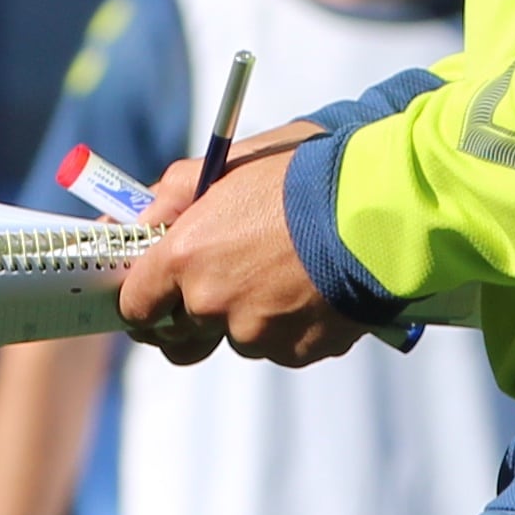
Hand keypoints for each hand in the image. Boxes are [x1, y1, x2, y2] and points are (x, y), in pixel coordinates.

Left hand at [118, 133, 367, 369]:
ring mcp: (256, 334)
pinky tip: (312, 286)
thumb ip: (172, 195)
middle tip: (218, 284)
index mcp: (184, 257)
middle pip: (181, 336)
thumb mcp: (228, 164)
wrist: (380, 206)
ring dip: (250, 314)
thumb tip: (135, 220)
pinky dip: (291, 324)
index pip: (135, 305)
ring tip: (284, 270)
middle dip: (191, 316)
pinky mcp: (297, 351)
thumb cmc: (303, 173)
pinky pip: (281, 346)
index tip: (152, 291)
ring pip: (238, 337)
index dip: (143, 299)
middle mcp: (212, 304)